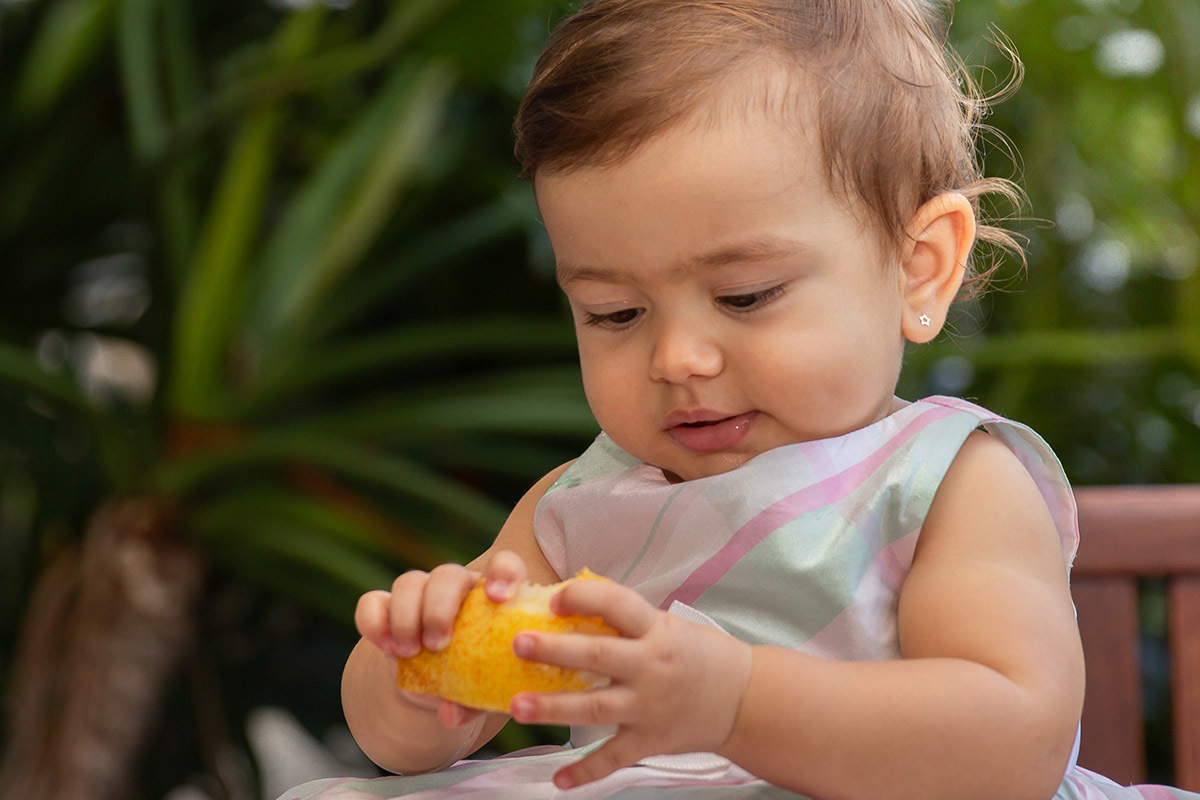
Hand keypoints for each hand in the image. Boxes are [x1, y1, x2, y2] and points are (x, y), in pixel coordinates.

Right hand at [354, 550, 529, 728]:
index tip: (498, 598)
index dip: (503, 573)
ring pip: (409, 582)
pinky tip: (385, 646)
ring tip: (409, 653)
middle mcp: (457, 587)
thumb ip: (474, 703)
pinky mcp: (386, 607)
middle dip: (439, 607)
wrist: (436, 686)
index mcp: (492, 597)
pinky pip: (373, 602)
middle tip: (437, 645)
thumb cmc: (475, 682)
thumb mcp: (485, 694)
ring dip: (406, 616)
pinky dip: (374, 622)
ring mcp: (419, 594)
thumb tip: (451, 715)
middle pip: (448, 575)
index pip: (504, 565)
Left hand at [507, 579, 752, 789]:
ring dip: (553, 708)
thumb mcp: (668, 625)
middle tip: (517, 644)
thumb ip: (626, 620)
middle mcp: (650, 666)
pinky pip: (613, 758)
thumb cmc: (700, 655)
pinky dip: (586, 771)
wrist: (747, 699)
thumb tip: (572, 601)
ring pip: (594, 707)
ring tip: (516, 707)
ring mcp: (649, 707)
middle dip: (554, 649)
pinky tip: (559, 779)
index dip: (584, 598)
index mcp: (655, 630)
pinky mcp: (651, 740)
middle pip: (596, 655)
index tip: (553, 597)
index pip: (617, 604)